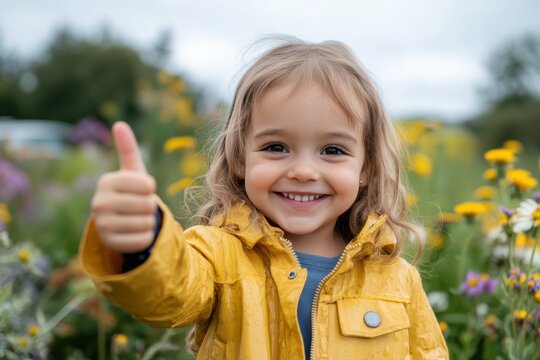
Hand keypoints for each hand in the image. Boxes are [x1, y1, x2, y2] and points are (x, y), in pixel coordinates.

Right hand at [91, 121, 156, 252]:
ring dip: (148, 221)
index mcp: (106, 182)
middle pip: (147, 205)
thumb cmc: (130, 192)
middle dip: (150, 206)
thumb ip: (128, 149)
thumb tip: (120, 124)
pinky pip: (143, 239)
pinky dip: (146, 237)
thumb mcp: (132, 172)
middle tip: (139, 206)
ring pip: (146, 223)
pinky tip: (135, 232)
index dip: (150, 188)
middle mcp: (99, 203)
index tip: (142, 189)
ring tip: (136, 218)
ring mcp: (102, 225)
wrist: (120, 222)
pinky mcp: (110, 243)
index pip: (147, 185)